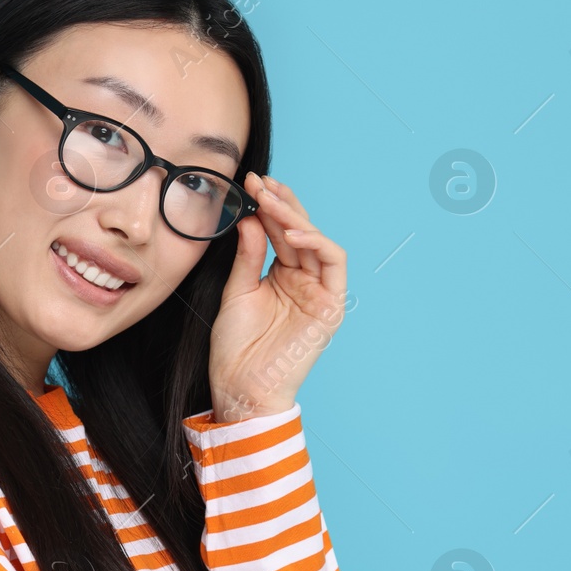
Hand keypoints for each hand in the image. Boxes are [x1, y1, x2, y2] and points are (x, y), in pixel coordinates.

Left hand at [207, 173, 348, 421]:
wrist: (241, 388)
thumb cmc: (236, 348)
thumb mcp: (237, 292)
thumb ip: (248, 256)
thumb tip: (252, 218)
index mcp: (282, 277)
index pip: (280, 233)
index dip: (268, 207)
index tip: (249, 183)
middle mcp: (304, 281)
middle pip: (300, 232)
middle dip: (281, 203)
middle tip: (259, 182)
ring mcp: (320, 293)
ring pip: (317, 241)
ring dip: (295, 217)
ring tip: (270, 199)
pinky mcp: (331, 306)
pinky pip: (334, 263)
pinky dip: (316, 242)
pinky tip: (290, 232)